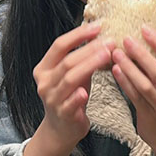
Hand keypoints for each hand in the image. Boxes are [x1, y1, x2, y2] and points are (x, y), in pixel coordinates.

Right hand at [24, 23, 113, 155]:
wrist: (61, 129)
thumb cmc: (70, 97)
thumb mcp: (74, 74)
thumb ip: (82, 58)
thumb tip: (101, 35)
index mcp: (44, 67)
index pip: (60, 45)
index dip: (79, 34)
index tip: (98, 26)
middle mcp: (44, 81)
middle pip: (67, 60)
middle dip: (90, 49)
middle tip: (110, 41)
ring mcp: (52, 98)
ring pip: (70, 78)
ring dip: (89, 65)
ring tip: (107, 55)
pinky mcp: (62, 114)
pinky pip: (69, 103)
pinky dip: (77, 96)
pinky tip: (85, 91)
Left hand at [111, 26, 155, 155]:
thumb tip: (143, 43)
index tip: (145, 29)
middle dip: (142, 54)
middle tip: (127, 40)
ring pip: (145, 86)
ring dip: (130, 68)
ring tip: (117, 54)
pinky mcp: (149, 117)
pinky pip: (135, 97)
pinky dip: (124, 82)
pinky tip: (115, 70)